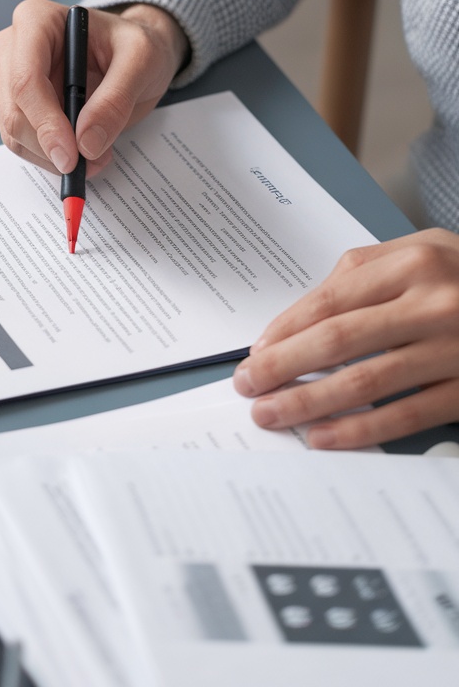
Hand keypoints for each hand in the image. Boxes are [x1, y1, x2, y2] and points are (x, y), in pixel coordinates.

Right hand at [0, 0, 188, 176]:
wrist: (131, 55)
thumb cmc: (132, 46)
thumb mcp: (141, 61)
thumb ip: (115, 98)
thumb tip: (86, 143)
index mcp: (36, 21)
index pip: (25, 78)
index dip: (45, 121)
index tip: (71, 154)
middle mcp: (13, 47)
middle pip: (14, 110)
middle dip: (50, 144)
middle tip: (89, 161)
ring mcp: (9, 78)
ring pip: (14, 132)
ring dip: (52, 155)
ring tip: (95, 155)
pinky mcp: (17, 105)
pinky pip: (23, 142)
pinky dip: (51, 157)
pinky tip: (82, 151)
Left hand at [233, 229, 458, 448]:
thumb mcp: (426, 248)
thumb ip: (366, 270)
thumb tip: (302, 313)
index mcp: (415, 262)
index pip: (331, 300)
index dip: (286, 329)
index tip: (256, 350)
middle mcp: (434, 304)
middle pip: (338, 341)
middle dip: (283, 367)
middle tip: (249, 385)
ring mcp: (454, 351)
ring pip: (365, 383)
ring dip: (309, 403)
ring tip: (272, 414)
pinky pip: (405, 416)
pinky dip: (359, 431)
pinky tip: (324, 437)